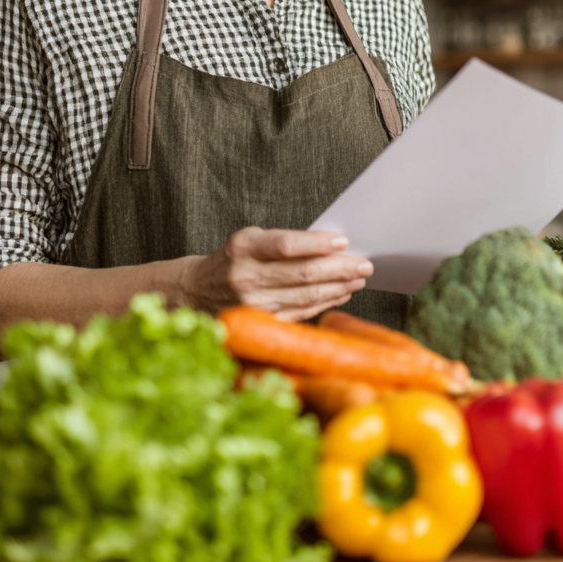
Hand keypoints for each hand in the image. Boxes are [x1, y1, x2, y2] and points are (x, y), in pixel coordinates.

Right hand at [183, 227, 372, 320]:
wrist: (198, 292)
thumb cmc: (233, 260)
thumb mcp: (249, 239)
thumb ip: (283, 241)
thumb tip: (330, 246)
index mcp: (244, 247)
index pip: (287, 245)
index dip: (317, 244)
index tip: (343, 241)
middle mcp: (247, 277)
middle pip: (303, 274)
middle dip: (339, 268)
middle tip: (364, 264)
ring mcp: (254, 304)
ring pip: (306, 296)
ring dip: (338, 287)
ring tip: (359, 278)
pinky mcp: (261, 322)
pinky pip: (301, 313)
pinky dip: (325, 302)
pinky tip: (341, 293)